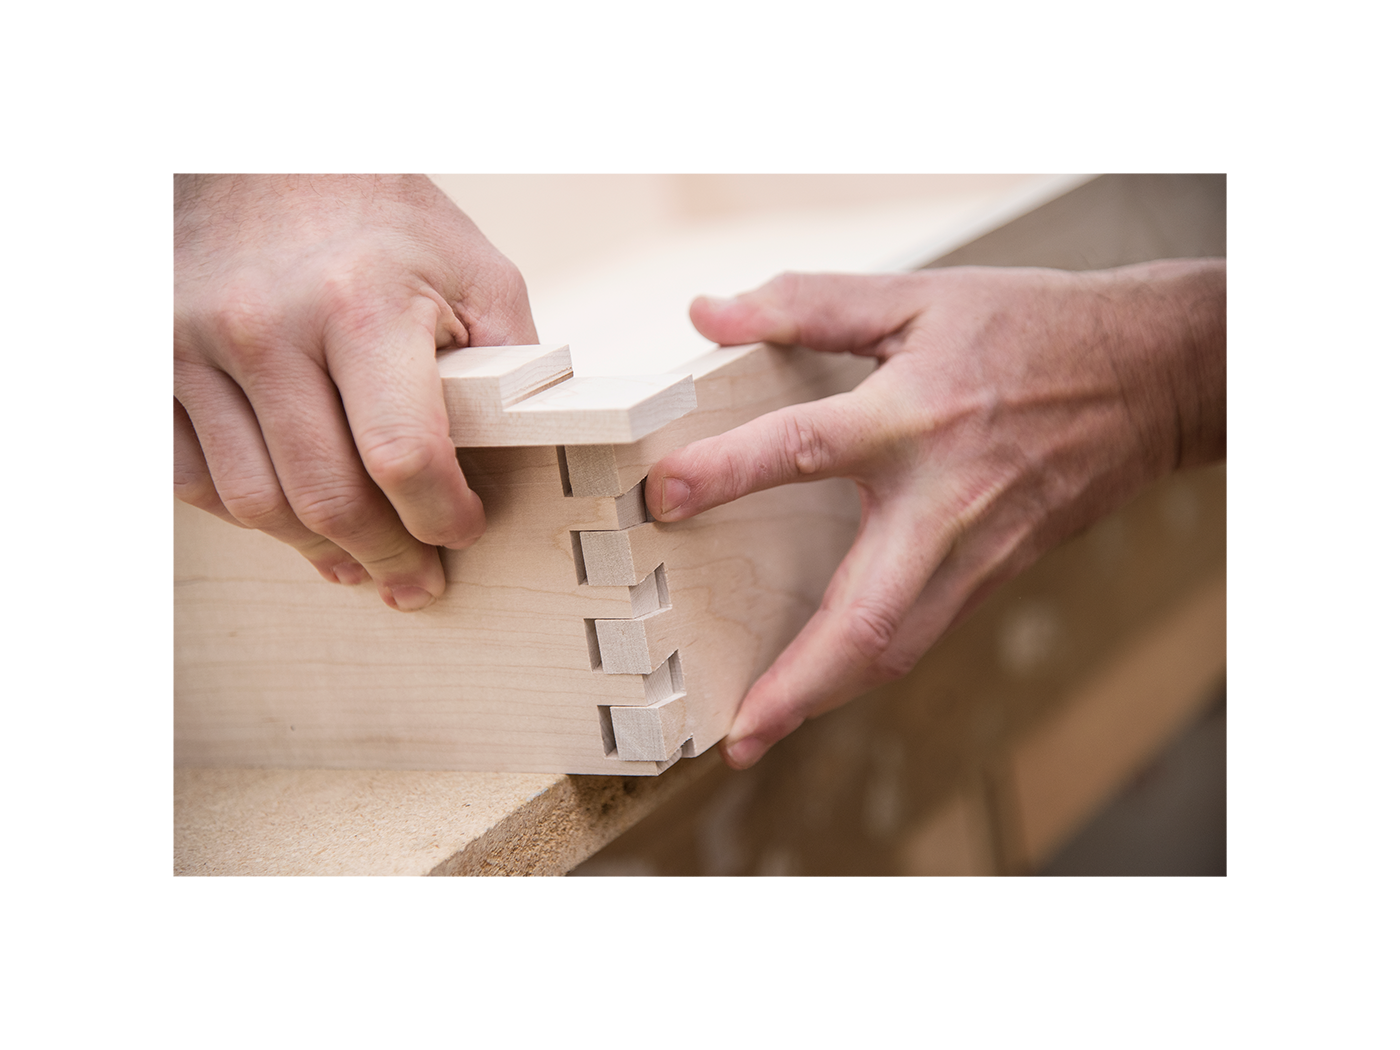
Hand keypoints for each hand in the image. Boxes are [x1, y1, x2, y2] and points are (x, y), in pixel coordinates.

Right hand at [174, 174, 536, 609]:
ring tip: (358, 562)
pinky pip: (194, 479)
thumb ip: (510, 366)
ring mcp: (194, 344)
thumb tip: (534, 458)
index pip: (403, 458)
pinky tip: (293, 518)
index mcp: (362, 302)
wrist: (265, 163)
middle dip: (386, 556)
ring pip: (256, 504)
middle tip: (415, 580)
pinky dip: (247, 516)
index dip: (442, 517)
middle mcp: (267, 325)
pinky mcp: (152, 361)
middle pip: (327, 498)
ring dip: (317, 550)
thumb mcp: (474, 272)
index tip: (464, 528)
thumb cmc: (383, 223)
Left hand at [645, 261, 1225, 767]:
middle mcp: (942, 502)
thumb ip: (809, 303)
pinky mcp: (994, 573)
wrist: (1149, 378)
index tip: (664, 494)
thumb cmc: (1032, 330)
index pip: (801, 448)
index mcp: (913, 419)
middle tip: (736, 733)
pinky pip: (923, 635)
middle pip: (865, 617)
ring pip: (897, 648)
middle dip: (796, 685)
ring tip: (761, 731)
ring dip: (826, 698)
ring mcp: (974, 550)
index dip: (726, 472)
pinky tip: (825, 681)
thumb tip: (710, 313)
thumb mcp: (919, 297)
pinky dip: (867, 667)